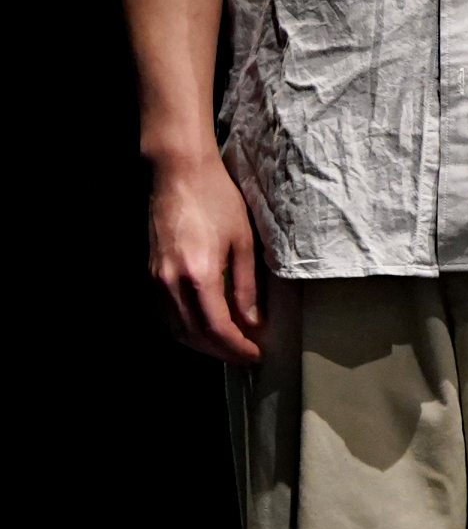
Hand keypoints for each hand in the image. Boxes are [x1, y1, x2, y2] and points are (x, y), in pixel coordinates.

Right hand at [148, 154, 263, 362]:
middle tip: (246, 355)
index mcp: (198, 274)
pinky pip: (165, 314)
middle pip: (193, 335)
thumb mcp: (243, 241)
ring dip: (201, 344)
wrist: (178, 173)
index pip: (216, 328)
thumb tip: (254, 321)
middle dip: (220, 351)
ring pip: (176, 328)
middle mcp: (170, 282)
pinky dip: (184, 328)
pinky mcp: (150, 273)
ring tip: (228, 346)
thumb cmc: (216, 199)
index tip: (256, 354)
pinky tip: (203, 328)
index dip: (236, 347)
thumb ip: (247, 285)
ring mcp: (155, 279)